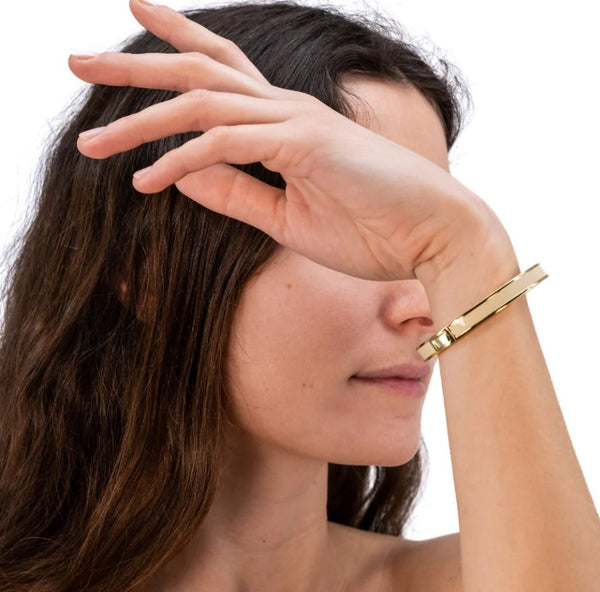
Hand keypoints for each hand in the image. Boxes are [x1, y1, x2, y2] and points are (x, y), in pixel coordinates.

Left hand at [69, 0, 504, 281]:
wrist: (436, 236)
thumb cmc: (372, 229)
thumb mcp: (286, 218)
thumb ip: (235, 193)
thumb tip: (179, 172)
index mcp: (285, 123)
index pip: (222, 71)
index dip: (177, 43)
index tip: (135, 22)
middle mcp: (286, 110)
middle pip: (199, 71)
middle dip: (134, 63)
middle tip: (74, 60)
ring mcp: (296, 122)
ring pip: (202, 103)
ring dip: (140, 118)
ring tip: (88, 142)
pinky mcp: (306, 145)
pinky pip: (228, 145)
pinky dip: (182, 160)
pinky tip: (143, 181)